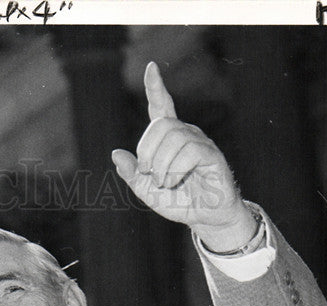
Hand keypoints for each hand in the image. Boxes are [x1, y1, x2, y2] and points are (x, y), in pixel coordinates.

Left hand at [111, 61, 255, 250]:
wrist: (204, 217)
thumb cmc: (179, 202)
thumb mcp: (147, 191)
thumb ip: (132, 174)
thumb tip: (116, 154)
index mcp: (170, 139)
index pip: (162, 107)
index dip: (156, 88)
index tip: (151, 68)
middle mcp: (186, 134)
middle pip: (160, 125)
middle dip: (147, 151)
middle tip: (150, 175)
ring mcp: (200, 142)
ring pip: (173, 137)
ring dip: (161, 165)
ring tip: (164, 182)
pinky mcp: (211, 154)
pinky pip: (189, 151)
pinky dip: (174, 170)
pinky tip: (174, 181)